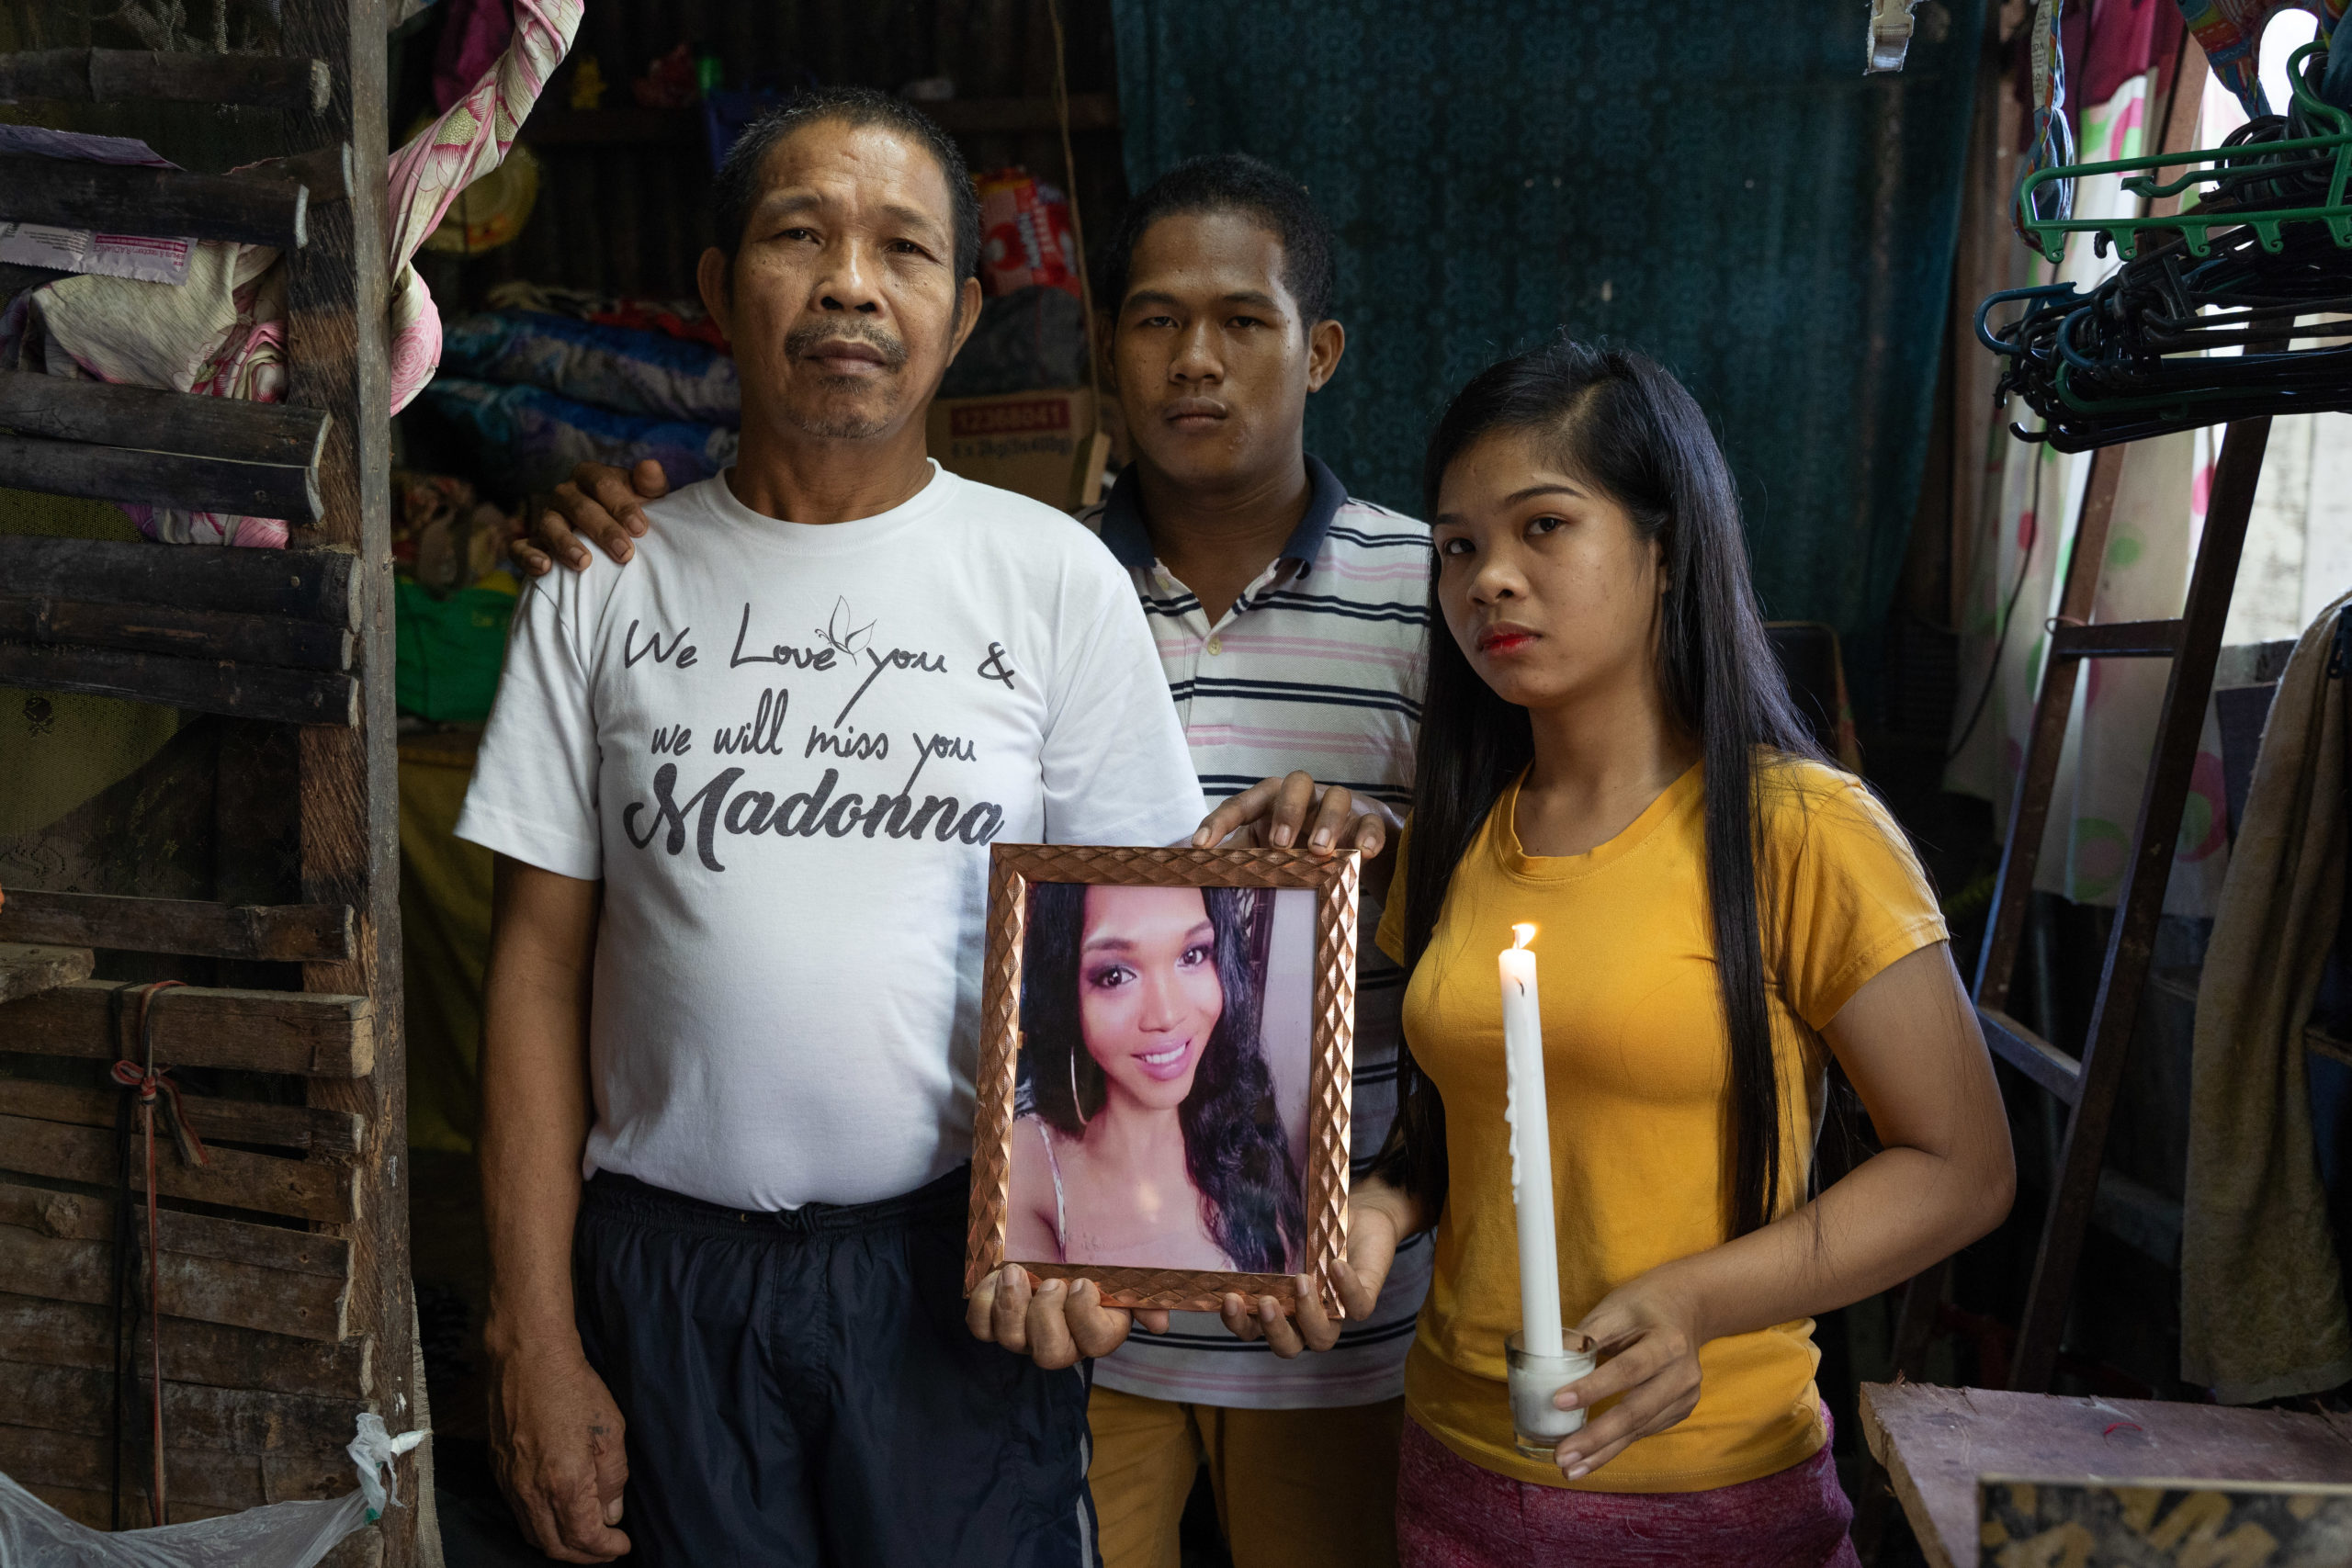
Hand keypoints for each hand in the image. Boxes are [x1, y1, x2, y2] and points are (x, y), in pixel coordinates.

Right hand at [487, 1342, 630, 1561]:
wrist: (527, 1357)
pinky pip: (518, 1513)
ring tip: (585, 1537)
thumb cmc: (574, 1387)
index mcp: (564, 1484)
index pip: (585, 1537)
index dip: (607, 1549)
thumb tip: (611, 1513)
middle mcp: (531, 1492)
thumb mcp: (611, 1430)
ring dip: (561, 1544)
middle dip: (585, 1556)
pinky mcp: (498, 1471)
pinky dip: (540, 1525)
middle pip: (555, 1547)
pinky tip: (557, 1514)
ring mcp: (510, 1483)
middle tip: (606, 1549)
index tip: (623, 1545)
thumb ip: (613, 1479)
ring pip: (533, 1534)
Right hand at [511, 459, 667, 575]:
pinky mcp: (532, 542)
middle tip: (624, 553)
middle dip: (603, 530)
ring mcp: (547, 516)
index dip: (621, 505)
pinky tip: (544, 568)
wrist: (613, 534)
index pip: (602, 483)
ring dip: (565, 544)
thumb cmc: (630, 513)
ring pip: (549, 525)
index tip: (640, 529)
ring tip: (583, 563)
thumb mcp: (646, 497)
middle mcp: (565, 493)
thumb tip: (651, 467)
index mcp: (590, 475)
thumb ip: (650, 484)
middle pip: (579, 506)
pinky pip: (521, 548)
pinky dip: (529, 557)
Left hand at [965, 1265, 1170, 1368]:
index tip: (1082, 1282)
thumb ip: (1145, 1294)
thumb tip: (1160, 1324)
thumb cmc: (1096, 1255)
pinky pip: (981, 1327)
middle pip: (1051, 1355)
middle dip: (1047, 1318)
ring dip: (1011, 1307)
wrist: (1055, 1238)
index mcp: (1099, 1328)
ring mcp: (1026, 1333)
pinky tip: (994, 1277)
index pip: (1096, 1343)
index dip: (1085, 1317)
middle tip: (1050, 1282)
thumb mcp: (1125, 1269)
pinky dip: (983, 1303)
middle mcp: (1061, 1339)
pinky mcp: (995, 1320)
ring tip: (1015, 1273)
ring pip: (1012, 1342)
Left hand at [1190, 770, 1396, 855]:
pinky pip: (1370, 822)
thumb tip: (1188, 872)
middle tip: (1279, 844)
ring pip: (1336, 797)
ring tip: (1321, 851)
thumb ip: (1234, 859)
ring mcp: (1338, 807)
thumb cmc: (1298, 847)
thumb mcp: (1264, 853)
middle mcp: (1304, 798)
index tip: (1200, 845)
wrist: (1355, 846)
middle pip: (1294, 783)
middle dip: (1286, 811)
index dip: (1219, 822)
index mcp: (1270, 803)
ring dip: (1328, 822)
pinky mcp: (1368, 821)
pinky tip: (1365, 853)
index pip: (1241, 804)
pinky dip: (1369, 835)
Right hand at [1216, 1187, 1403, 1355]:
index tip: (1228, 1298)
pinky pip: (1358, 1308)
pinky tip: (1336, 1266)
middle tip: (1266, 1301)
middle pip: (1287, 1346)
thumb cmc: (1316, 1228)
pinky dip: (1347, 1289)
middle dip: (1274, 1329)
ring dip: (1308, 1316)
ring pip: (1322, 1339)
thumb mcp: (1288, 1228)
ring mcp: (1335, 1314)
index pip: (1251, 1328)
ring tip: (1301, 1282)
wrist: (1362, 1218)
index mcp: (1280, 1307)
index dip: (1237, 1322)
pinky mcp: (1363, 1301)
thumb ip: (1265, 1231)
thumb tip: (1239, 1214)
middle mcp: (1304, 1318)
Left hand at [1547, 1272, 1706, 1481]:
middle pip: (1637, 1411)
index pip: (1628, 1369)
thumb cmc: (1644, 1306)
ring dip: (1602, 1452)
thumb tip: (1545, 1362)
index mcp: (1669, 1342)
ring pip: (1639, 1429)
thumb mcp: (1615, 1308)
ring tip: (1569, 1467)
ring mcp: (1686, 1396)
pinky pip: (1643, 1431)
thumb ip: (1585, 1336)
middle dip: (1597, 1437)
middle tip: (1562, 1455)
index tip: (1558, 1402)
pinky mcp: (1679, 1410)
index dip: (1594, 1388)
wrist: (1687, 1309)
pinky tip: (1590, 1458)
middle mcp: (1683, 1373)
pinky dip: (1615, 1446)